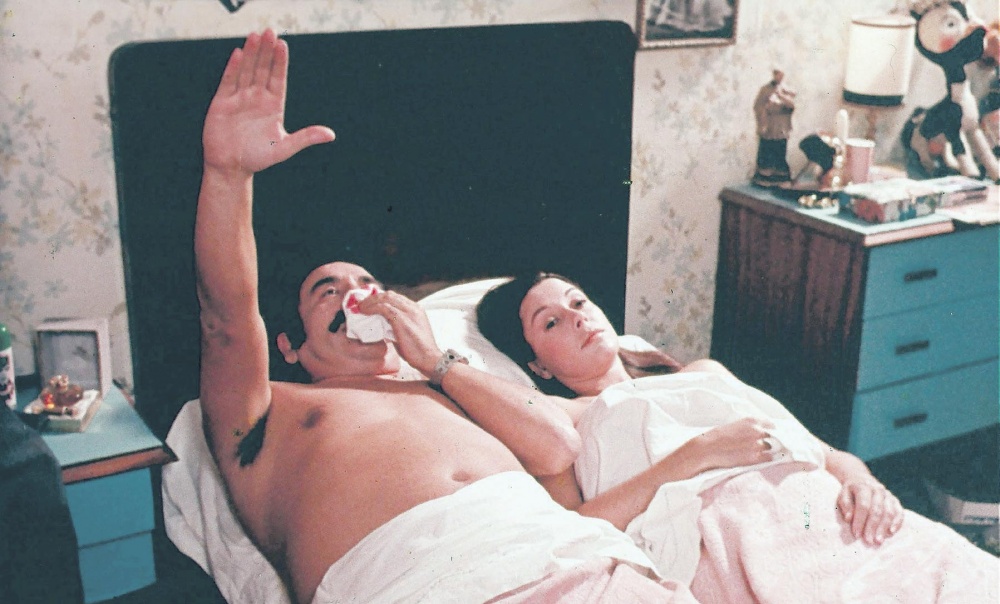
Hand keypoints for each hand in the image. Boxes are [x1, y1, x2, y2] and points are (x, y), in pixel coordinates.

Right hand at [202, 29, 334, 175]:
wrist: (231, 167)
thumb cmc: (258, 158)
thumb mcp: (285, 148)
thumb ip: (306, 138)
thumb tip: (331, 135)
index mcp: (273, 106)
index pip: (278, 78)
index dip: (280, 62)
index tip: (283, 44)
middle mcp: (257, 98)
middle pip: (262, 69)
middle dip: (266, 51)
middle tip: (270, 31)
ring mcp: (239, 98)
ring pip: (246, 71)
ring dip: (251, 54)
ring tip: (255, 35)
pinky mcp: (222, 102)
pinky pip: (229, 81)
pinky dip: (233, 68)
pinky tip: (238, 54)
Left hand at [356, 290, 441, 374]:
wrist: (430, 359)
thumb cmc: (418, 352)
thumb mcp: (407, 334)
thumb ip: (396, 327)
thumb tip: (382, 326)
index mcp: (416, 310)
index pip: (396, 297)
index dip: (380, 299)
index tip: (369, 305)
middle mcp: (413, 307)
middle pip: (389, 294)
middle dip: (373, 297)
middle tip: (362, 304)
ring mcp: (409, 312)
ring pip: (386, 297)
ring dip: (370, 301)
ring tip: (360, 307)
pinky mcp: (402, 319)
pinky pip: (384, 307)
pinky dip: (372, 307)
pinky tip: (364, 311)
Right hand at [696, 417, 775, 470]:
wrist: (707, 449)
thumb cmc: (717, 437)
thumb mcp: (734, 425)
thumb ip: (748, 427)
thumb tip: (758, 433)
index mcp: (751, 421)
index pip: (771, 425)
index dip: (772, 431)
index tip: (771, 436)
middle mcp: (757, 431)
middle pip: (774, 436)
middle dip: (771, 441)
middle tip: (767, 446)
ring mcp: (757, 444)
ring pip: (771, 447)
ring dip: (768, 450)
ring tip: (761, 453)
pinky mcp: (755, 457)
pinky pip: (770, 458)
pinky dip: (768, 459)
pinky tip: (763, 460)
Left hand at [837, 478, 903, 545]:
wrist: (861, 480)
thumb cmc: (850, 492)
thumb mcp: (843, 494)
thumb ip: (845, 505)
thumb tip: (848, 518)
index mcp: (863, 486)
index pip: (863, 505)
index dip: (859, 520)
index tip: (856, 534)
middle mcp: (878, 489)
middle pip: (877, 510)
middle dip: (872, 527)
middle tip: (868, 541)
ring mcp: (888, 495)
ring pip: (889, 512)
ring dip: (884, 527)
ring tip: (878, 540)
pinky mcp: (895, 501)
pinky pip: (899, 512)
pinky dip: (897, 522)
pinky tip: (891, 532)